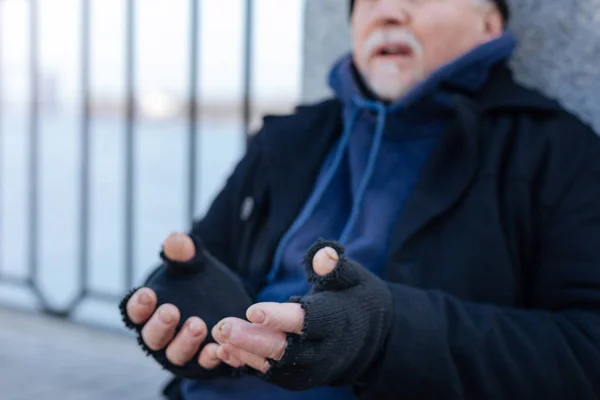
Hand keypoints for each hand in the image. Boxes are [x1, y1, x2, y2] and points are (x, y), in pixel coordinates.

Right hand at [119, 232, 251, 377]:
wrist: (225, 300)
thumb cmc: (197, 281)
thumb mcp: (193, 264)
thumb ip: (183, 253)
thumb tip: (175, 238)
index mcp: (149, 310)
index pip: (135, 311)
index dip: (139, 304)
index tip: (147, 293)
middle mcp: (160, 334)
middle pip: (151, 337)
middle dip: (160, 325)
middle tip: (171, 311)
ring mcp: (180, 349)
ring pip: (175, 353)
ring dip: (185, 341)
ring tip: (198, 325)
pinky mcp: (202, 360)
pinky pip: (203, 363)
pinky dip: (209, 357)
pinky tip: (218, 348)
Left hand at [213, 239, 392, 389]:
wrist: (370, 340)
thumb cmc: (356, 300)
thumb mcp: (353, 279)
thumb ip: (334, 268)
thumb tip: (323, 253)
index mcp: (336, 323)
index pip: (306, 322)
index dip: (279, 318)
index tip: (253, 310)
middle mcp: (323, 351)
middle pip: (284, 350)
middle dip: (252, 340)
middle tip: (223, 326)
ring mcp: (310, 368)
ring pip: (274, 366)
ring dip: (244, 352)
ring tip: (218, 336)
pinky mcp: (299, 378)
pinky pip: (271, 375)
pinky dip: (248, 364)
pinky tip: (224, 351)